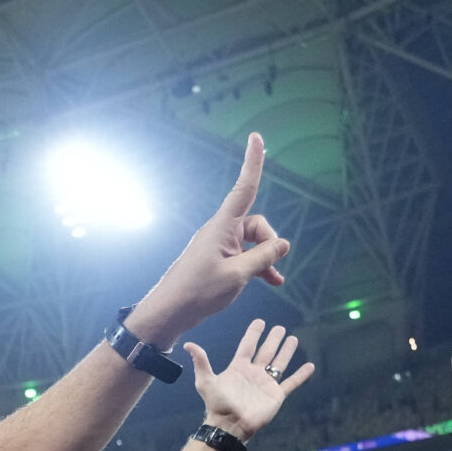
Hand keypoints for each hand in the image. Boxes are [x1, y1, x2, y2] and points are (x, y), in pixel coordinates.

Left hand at [132, 133, 289, 340]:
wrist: (169, 313)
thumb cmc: (198, 293)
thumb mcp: (238, 276)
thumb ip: (263, 258)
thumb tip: (282, 244)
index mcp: (222, 227)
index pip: (244, 188)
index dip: (253, 163)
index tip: (256, 137)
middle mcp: (220, 231)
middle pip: (256, 224)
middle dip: (269, 242)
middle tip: (273, 267)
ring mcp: (218, 245)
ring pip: (252, 242)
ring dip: (265, 258)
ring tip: (276, 280)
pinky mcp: (217, 259)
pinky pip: (243, 255)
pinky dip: (257, 265)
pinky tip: (271, 282)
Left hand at [190, 319, 312, 441]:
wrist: (230, 425)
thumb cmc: (217, 405)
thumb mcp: (206, 382)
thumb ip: (201, 362)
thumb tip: (189, 345)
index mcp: (238, 368)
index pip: (248, 346)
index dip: (253, 334)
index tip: (260, 322)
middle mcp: (253, 373)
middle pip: (266, 351)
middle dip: (272, 339)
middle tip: (279, 328)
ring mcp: (266, 383)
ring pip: (279, 363)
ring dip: (286, 351)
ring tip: (293, 338)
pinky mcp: (276, 395)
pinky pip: (291, 382)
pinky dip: (301, 375)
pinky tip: (310, 366)